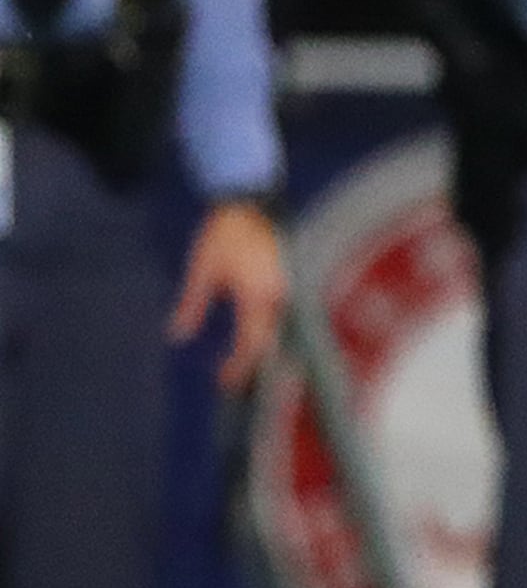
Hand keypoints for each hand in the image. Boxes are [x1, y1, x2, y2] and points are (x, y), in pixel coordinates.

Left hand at [173, 199, 285, 393]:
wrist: (250, 205)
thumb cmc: (223, 236)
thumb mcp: (201, 270)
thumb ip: (192, 305)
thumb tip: (177, 336)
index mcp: (257, 297)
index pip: (251, 343)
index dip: (239, 366)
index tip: (224, 382)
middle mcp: (279, 298)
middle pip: (269, 342)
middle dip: (251, 364)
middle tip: (232, 380)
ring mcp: (288, 291)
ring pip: (277, 331)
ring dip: (260, 349)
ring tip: (241, 362)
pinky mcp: (288, 285)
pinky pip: (281, 316)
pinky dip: (267, 331)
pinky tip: (254, 337)